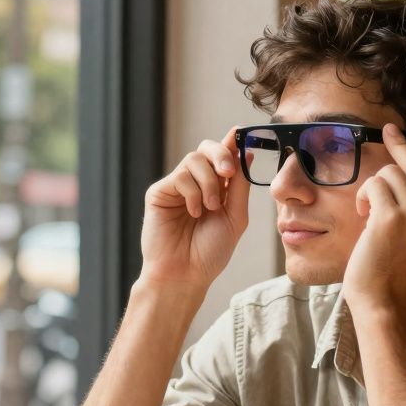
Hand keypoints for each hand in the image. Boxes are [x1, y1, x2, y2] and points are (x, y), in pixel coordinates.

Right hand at [138, 127, 250, 290]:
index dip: (232, 142)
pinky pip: (180, 176)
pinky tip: (193, 212)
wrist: (185, 274)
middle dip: (221, 154)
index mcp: (216, 188)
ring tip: (210, 208)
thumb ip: (239, 186)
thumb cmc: (210, 252)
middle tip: (229, 172)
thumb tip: (246, 152)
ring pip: (194, 159)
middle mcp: (195, 184)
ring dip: (209, 183)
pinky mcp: (159, 192)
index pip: (223, 157)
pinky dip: (193, 193)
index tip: (241, 132)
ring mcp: (176, 187)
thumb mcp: (235, 216)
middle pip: (206, 149)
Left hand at [343, 122, 405, 313]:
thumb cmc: (395, 271)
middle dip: (392, 153)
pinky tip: (363, 217)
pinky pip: (373, 186)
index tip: (394, 131)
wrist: (385, 302)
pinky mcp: (392, 217)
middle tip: (384, 135)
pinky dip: (363, 197)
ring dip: (372, 190)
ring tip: (369, 214)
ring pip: (388, 174)